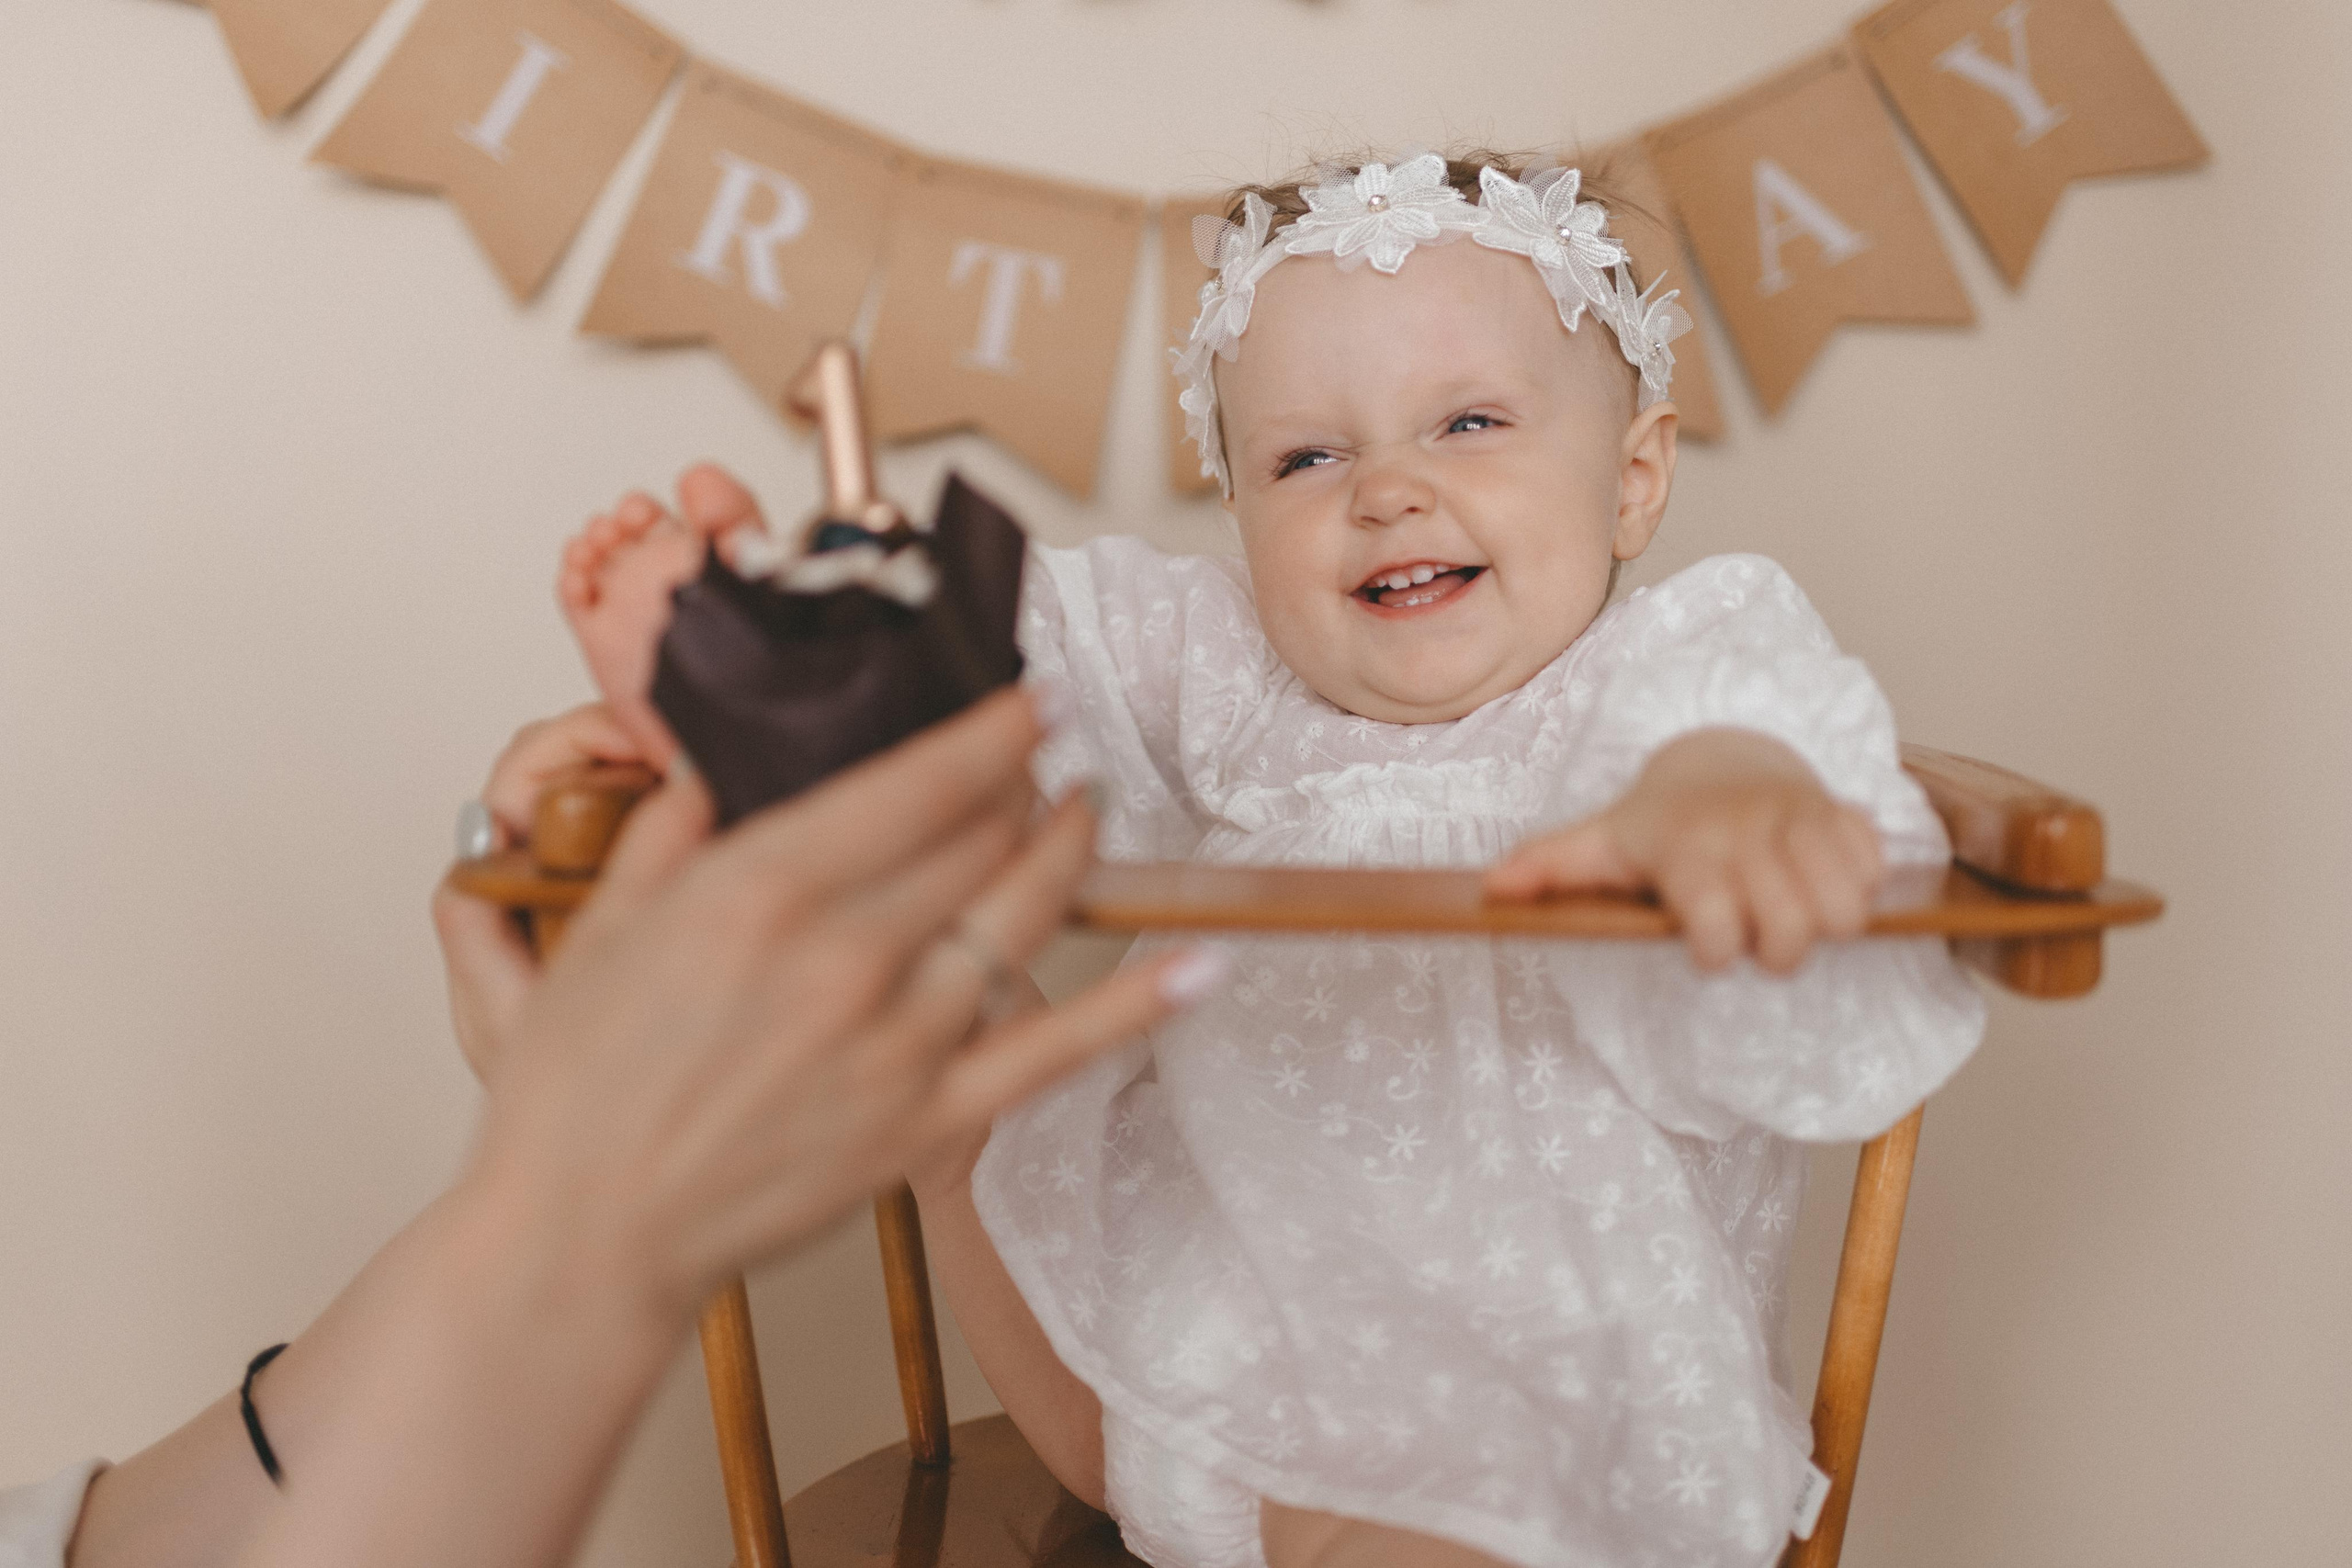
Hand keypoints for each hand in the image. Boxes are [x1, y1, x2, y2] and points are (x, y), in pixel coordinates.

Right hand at [465, 689, 1216, 1326]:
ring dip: (1069, 850)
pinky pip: (1052, 1051)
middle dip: (1025, 777)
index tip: (1032, 697)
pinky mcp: (926, 1123)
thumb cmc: (576, 1089)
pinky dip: (1135, 1005)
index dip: (995, 729)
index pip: (919, 781)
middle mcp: (847, 956)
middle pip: (981, 836)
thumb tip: (722, 748)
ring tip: (1085, 808)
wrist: (583, 1234)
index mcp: (763, 890)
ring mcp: (898, 1044)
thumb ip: (677, 821)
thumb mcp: (606, 923)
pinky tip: (1198, 964)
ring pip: (1024, 918)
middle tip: (1041, 748)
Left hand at [1485, 728, 1882, 974]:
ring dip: (1825, 928)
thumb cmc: (1659, 822)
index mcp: (1688, 846)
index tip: (1706, 949)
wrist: (1720, 756)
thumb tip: (1489, 889)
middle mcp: (1747, 830)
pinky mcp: (1844, 814)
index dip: (1714, 952)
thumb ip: (1549, 867)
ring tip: (1794, 918)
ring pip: (1845, 909)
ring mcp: (1802, 820)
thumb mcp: (1600, 841)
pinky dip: (1859, 889)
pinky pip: (1875, 872)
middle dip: (1776, 953)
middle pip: (1792, 932)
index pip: (1716, 927)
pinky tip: (1822, 883)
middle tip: (1758, 941)